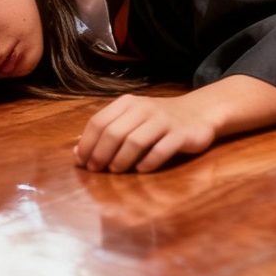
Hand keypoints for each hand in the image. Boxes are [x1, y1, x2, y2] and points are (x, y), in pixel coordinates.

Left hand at [74, 92, 218, 172]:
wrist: (198, 112)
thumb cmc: (158, 119)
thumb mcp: (132, 118)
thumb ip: (107, 131)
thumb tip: (77, 153)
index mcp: (128, 103)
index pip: (99, 121)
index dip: (87, 143)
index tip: (81, 162)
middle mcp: (144, 108)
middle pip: (114, 132)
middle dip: (101, 154)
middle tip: (96, 170)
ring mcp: (163, 120)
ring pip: (135, 141)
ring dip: (121, 160)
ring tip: (116, 171)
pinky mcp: (180, 134)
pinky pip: (160, 150)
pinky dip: (148, 162)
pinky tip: (142, 169)